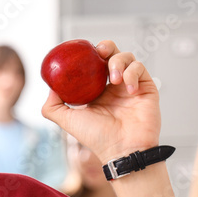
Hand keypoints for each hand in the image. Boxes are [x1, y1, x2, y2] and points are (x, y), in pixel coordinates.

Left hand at [41, 40, 160, 164]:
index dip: (88, 55)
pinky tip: (128, 89)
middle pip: (112, 53)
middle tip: (100, 52)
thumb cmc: (97, 138)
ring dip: (119, 62)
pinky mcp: (146, 87)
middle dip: (106, 46)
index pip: (93, 64)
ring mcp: (130, 85)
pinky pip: (140, 68)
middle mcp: (114, 86)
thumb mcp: (67, 120)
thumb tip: (50, 88)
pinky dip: (132, 73)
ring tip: (113, 79)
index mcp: (97, 90)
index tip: (81, 53)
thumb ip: (52, 106)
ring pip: (128, 57)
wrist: (122, 150)